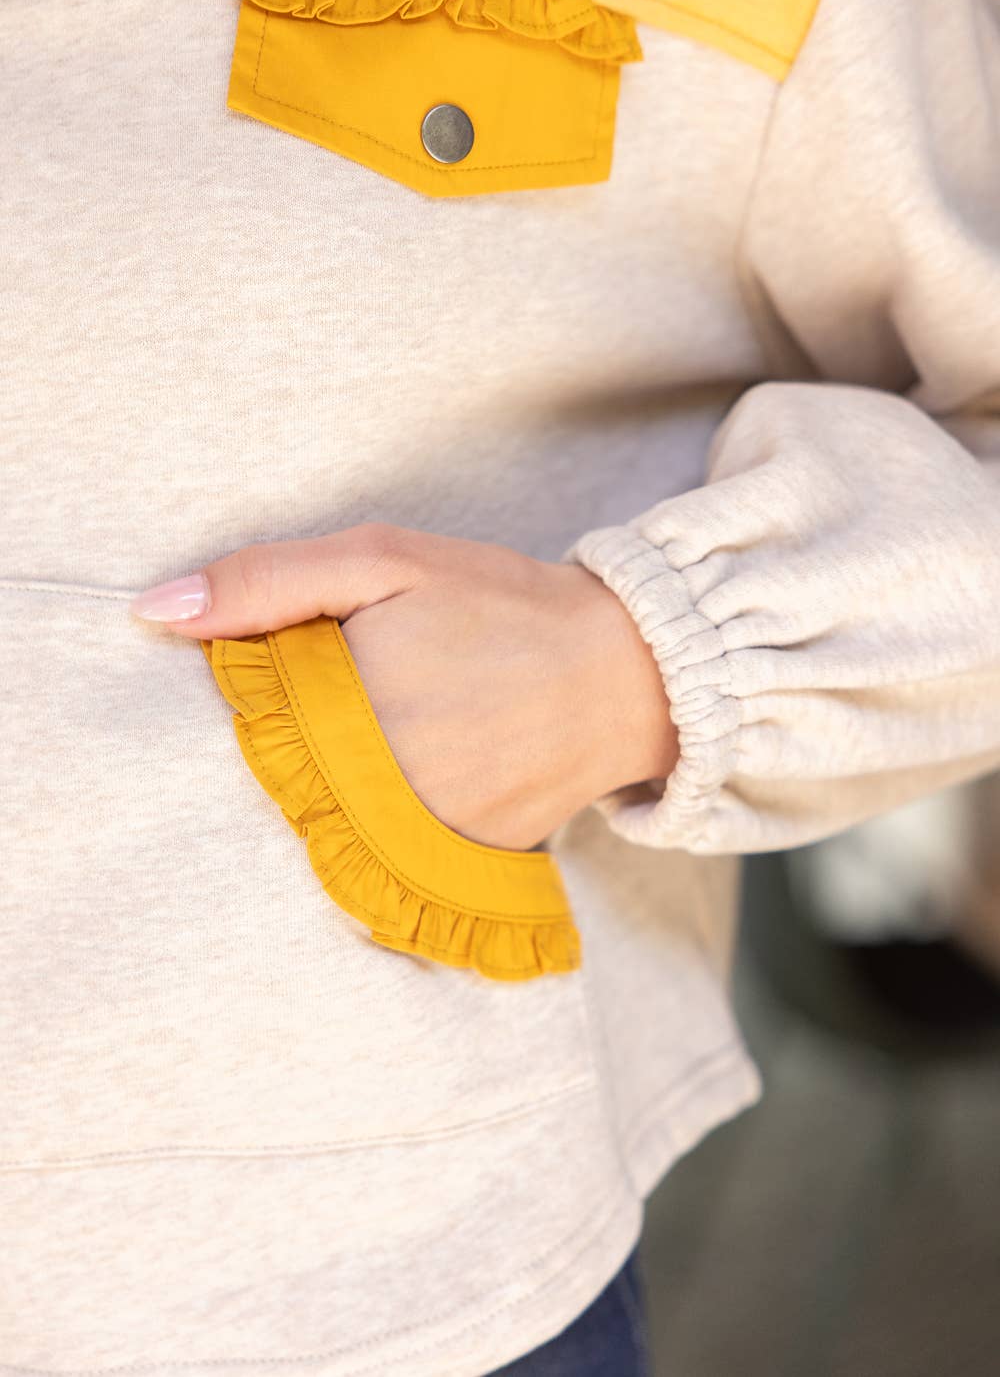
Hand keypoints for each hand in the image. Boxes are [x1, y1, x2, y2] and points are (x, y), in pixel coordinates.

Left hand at [129, 524, 678, 849]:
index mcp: (340, 710)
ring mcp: (414, 838)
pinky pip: (379, 853)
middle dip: (293, 746)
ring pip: (321, 825)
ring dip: (332, 788)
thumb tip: (151, 612)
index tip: (294, 676)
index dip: (252, 700)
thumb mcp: (384, 561)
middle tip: (365, 697)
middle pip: (274, 783)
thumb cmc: (499, 604)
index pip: (236, 728)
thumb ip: (266, 582)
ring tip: (402, 730)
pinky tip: (423, 770)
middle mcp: (372, 790)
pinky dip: (378, 820)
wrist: (622, 672)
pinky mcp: (451, 865)